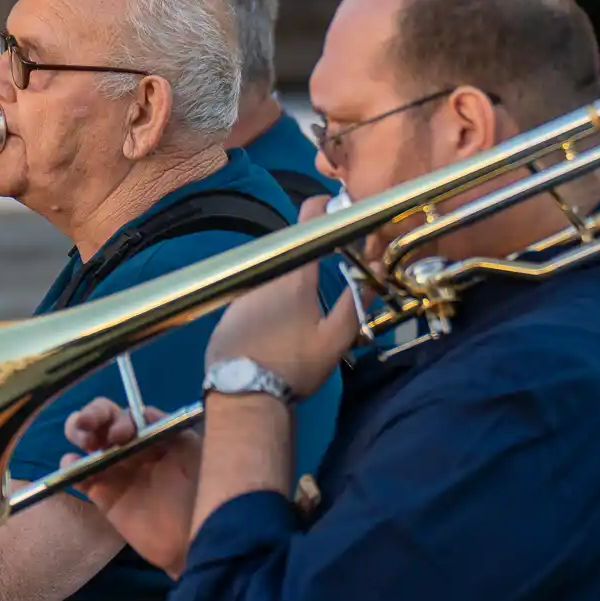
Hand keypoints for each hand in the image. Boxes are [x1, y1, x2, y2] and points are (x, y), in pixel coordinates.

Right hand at [62, 398, 201, 577]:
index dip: (118, 417)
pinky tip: (73, 467)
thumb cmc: (203, 489)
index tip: (122, 435)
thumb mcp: (193, 450)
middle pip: (102, 420)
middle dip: (92, 417)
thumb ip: (168, 426)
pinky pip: (80, 475)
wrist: (198, 537)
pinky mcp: (104, 495)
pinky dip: (70, 467)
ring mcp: (116, 470)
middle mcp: (132, 447)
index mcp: (153, 433)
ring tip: (85, 445)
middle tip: (92, 434)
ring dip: (77, 433)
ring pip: (86, 441)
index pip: (126, 413)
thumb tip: (142, 412)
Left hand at [207, 196, 360, 396]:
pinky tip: (271, 330)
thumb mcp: (334, 340)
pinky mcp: (225, 312)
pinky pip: (250, 298)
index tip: (334, 204)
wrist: (244, 396)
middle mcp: (262, 276)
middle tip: (321, 275)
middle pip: (287, 253)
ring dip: (283, 284)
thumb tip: (374, 272)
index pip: (308, 223)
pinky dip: (263, 305)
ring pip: (268, 277)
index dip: (323, 206)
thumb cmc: (294, 367)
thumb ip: (355, 303)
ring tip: (295, 313)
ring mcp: (240, 293)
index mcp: (293, 277)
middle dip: (305, 257)